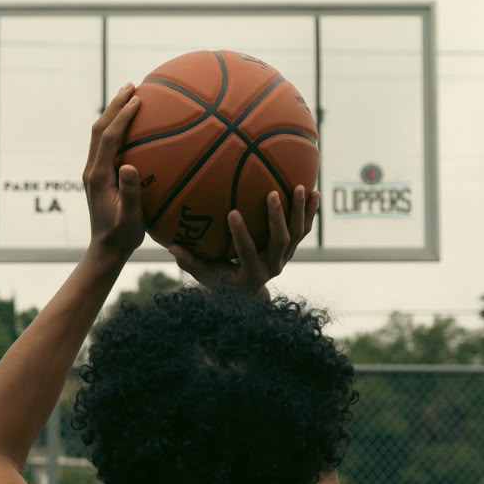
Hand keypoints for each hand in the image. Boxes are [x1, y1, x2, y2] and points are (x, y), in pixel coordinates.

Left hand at [83, 84, 143, 257]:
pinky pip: (106, 145)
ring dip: (113, 113)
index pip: (108, 138)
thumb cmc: (122, 236)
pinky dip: (117, 128)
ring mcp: (94, 172)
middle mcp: (92, 170)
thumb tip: (129, 166)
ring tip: (130, 96)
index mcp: (99, 176)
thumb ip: (130, 193)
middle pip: (99, 129)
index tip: (138, 99)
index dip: (121, 116)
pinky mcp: (99, 176)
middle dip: (114, 105)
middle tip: (132, 85)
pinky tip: (133, 125)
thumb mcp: (131, 218)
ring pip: (100, 135)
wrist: (106, 250)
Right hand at [168, 186, 319, 294]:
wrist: (248, 296)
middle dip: (277, 218)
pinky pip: (303, 229)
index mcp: (251, 273)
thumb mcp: (206, 275)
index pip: (247, 253)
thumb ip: (191, 262)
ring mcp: (284, 257)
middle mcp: (272, 266)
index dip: (241, 234)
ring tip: (300, 187)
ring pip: (296, 234)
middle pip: (279, 241)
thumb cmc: (222, 282)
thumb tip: (170, 246)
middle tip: (272, 194)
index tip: (232, 213)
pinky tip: (314, 190)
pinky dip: (309, 212)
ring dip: (299, 211)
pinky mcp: (291, 249)